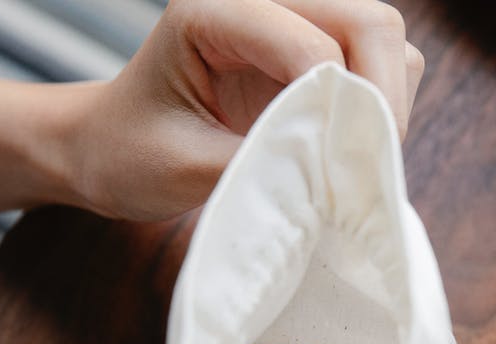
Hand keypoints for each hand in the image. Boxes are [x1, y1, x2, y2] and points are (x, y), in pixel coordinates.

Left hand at [62, 0, 426, 221]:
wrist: (110, 148)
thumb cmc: (130, 154)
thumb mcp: (184, 168)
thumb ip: (261, 163)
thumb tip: (337, 171)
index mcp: (214, 7)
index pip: (312, 44)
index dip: (343, 107)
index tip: (342, 175)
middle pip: (370, 23)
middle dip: (380, 99)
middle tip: (369, 167)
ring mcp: (293, 17)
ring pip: (385, 40)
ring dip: (383, 103)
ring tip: (354, 161)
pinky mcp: (312, 45)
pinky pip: (380, 64)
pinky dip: (377, 108)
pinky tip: (346, 146)